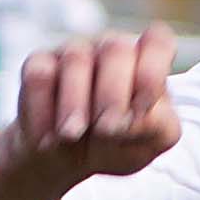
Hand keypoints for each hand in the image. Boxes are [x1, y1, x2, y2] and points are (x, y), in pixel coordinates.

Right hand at [9, 26, 180, 180]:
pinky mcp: (40, 65)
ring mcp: (75, 52)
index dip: (152, 70)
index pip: (158, 40)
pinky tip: (49, 139)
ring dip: (75, 104)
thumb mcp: (151, 142)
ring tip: (72, 136)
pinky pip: (39, 76)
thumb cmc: (119, 143)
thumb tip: (137, 114)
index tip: (142, 108)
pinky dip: (43, 111)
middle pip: (116, 48)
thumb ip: (159, 125)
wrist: (68, 159)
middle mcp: (111, 48)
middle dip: (112, 94)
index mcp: (146, 61)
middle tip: (107, 130)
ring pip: (76, 60)